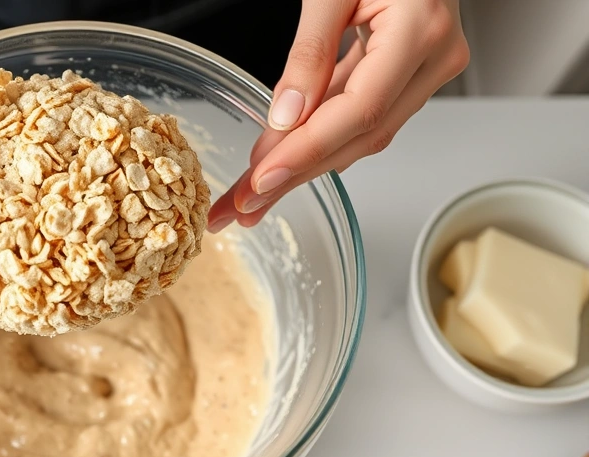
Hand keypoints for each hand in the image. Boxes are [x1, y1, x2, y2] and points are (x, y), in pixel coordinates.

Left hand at [208, 0, 469, 230]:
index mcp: (418, 31)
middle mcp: (434, 57)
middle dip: (294, 175)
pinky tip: (282, 159)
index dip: (306, 154)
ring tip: (252, 194)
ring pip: (361, 135)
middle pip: (357, 136)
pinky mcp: (412, 71)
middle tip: (241, 209)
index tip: (259, 183)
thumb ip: (309, 52)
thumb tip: (285, 117)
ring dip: (303, 166)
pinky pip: (363, 116)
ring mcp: (428, 68)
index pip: (358, 112)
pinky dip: (319, 139)